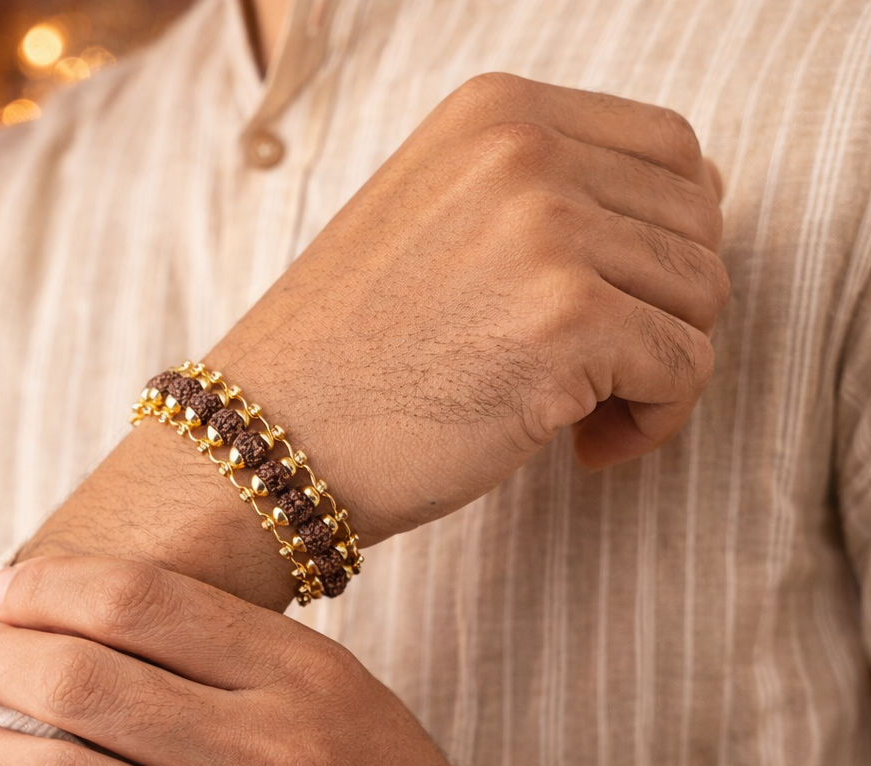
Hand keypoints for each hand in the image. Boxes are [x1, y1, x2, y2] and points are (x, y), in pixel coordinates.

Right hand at [205, 72, 728, 539]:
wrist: (265, 443)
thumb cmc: (350, 359)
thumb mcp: (438, 227)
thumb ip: (547, 200)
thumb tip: (692, 210)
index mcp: (495, 113)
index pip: (671, 152)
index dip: (664, 244)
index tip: (611, 314)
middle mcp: (524, 150)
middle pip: (697, 225)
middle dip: (664, 311)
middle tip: (595, 376)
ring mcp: (546, 231)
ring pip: (702, 297)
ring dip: (658, 370)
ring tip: (582, 416)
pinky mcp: (565, 323)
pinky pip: (685, 368)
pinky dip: (655, 420)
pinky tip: (584, 450)